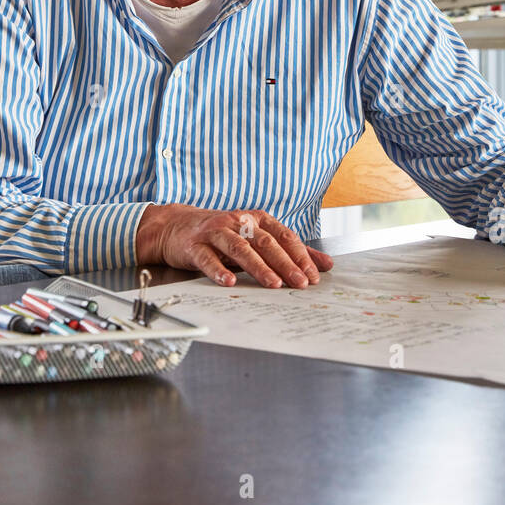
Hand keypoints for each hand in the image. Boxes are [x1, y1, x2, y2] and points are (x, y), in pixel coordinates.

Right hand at [136, 203, 333, 287]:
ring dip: (258, 267)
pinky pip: (208, 258)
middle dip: (285, 264)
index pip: (284, 236)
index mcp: (257, 220)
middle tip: (300, 283)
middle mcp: (239, 223)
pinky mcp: (195, 245)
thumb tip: (326, 265)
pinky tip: (230, 282)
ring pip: (240, 249)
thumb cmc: (224, 235)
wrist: (178, 227)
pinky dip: (220, 270)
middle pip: (265, 243)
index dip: (300, 255)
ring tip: (273, 284)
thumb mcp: (258, 239)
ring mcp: (216, 232)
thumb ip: (292, 251)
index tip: (313, 276)